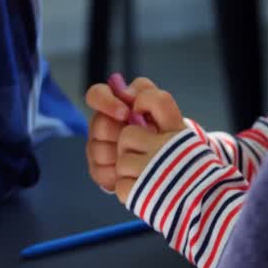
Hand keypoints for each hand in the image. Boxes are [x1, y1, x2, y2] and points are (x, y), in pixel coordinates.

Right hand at [85, 76, 157, 191]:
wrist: (171, 167)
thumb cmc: (167, 136)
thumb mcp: (167, 115)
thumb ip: (152, 98)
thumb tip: (130, 97)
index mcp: (115, 106)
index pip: (96, 94)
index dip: (106, 101)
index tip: (124, 113)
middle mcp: (102, 125)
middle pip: (98, 124)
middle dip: (120, 133)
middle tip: (141, 140)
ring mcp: (97, 147)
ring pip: (98, 149)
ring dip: (121, 155)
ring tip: (141, 158)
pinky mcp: (98, 170)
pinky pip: (101, 170)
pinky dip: (119, 173)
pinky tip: (133, 173)